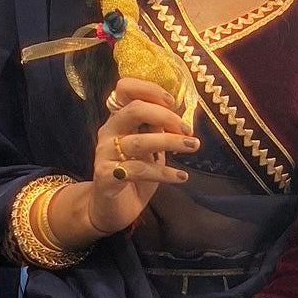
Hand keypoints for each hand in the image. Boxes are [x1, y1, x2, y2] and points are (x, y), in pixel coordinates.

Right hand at [88, 77, 198, 235]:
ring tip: (193, 146)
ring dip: (171, 142)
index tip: (173, 102)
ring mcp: (105, 154)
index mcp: (119, 119)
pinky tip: (181, 177)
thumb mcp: (150, 149)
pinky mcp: (106, 176)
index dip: (149, 89)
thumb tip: (178, 115)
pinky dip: (165, 173)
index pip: (125, 88)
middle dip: (165, 116)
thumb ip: (157, 129)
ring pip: (140, 142)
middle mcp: (109, 132)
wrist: (111, 209)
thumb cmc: (134, 175)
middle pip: (134, 110)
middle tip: (188, 129)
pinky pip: (139, 171)